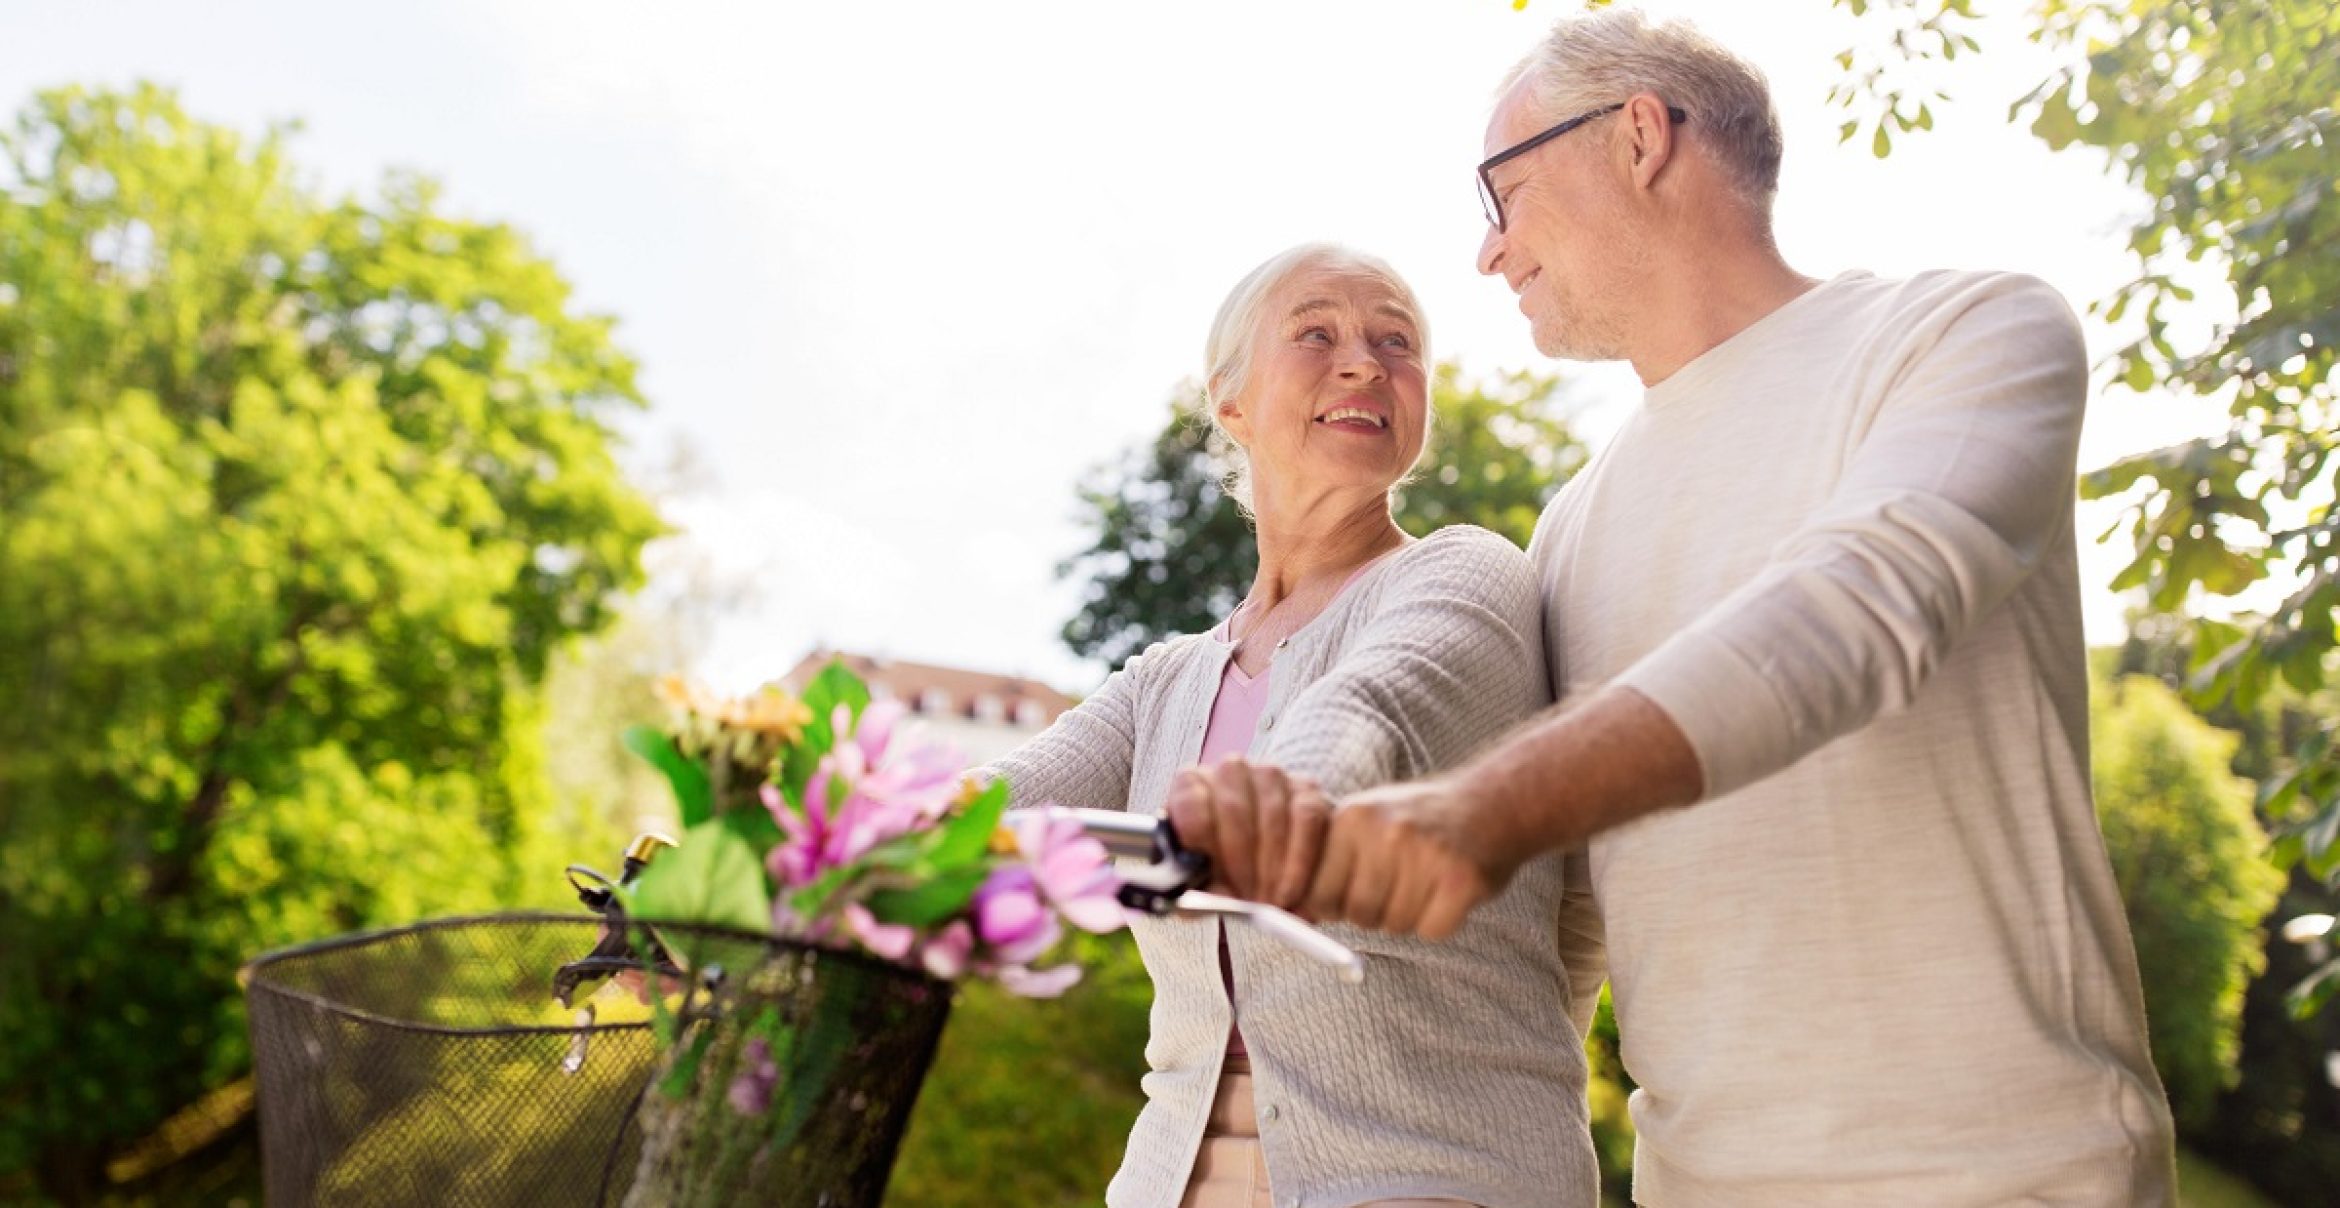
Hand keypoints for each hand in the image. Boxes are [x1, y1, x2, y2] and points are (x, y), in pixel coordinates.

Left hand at [1163, 758, 1330, 910]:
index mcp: (1191, 784)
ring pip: (1272, 812)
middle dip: (1241, 860)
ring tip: (1269, 901)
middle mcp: (1230, 772)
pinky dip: (1300, 860)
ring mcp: (1271, 776)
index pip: (1191, 800)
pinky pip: (1307, 817)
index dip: (1200, 839)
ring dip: (1271, 865)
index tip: (1209, 872)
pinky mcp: (1307, 789)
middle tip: (1246, 898)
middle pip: (1233, 807)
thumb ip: (1196, 892)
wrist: (1259, 866)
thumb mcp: (1201, 883)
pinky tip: (1292, 889)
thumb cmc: (1221, 870)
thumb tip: (1208, 902)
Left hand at [1304, 776, 1521, 940]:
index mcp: (1353, 818)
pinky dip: (1440, 922)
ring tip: (1424, 883)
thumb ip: (1327, 861)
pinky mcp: (1460, 880)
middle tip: (1397, 887)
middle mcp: (1386, 833)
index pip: (1319, 892)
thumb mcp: (1366, 822)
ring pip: (1395, 925)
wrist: (1492, 804)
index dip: (1334, 906)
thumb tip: (1293, 912)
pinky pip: (1432, 930)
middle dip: (1374, 912)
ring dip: (1408, 917)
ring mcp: (1425, 855)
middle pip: (1357, 913)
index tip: (1351, 897)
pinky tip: (1447, 892)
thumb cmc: (1419, 820)